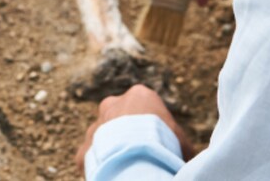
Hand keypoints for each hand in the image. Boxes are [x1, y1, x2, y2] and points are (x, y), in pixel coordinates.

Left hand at [75, 85, 192, 172]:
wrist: (135, 158)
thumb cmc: (163, 145)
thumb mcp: (180, 142)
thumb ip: (179, 144)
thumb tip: (185, 157)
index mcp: (138, 96)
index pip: (144, 108)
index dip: (152, 129)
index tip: (158, 144)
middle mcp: (112, 105)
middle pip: (119, 120)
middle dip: (127, 136)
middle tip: (139, 156)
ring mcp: (94, 127)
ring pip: (102, 140)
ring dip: (111, 152)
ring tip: (126, 169)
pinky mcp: (83, 150)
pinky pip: (91, 160)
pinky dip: (100, 169)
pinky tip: (112, 178)